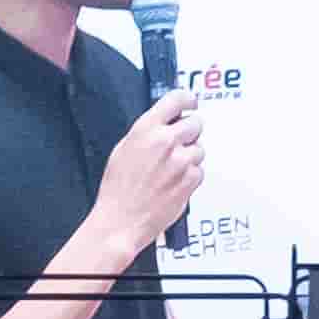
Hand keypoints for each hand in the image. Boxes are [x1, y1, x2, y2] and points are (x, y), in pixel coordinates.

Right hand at [85, 89, 205, 251]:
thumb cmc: (118, 189)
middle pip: (195, 122)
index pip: (177, 99)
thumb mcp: (124, 148)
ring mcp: (181, 161)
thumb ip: (148, 131)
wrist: (122, 220)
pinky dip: (191, 175)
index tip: (191, 102)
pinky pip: (200, 170)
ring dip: (190, 156)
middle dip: (189, 132)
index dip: (187, 99)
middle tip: (179, 143)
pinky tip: (174, 182)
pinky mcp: (191, 180)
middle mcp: (165, 141)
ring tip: (171, 169)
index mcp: (145, 129)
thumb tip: (164, 121)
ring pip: (200, 148)